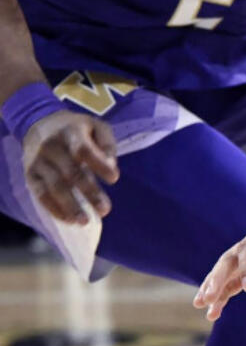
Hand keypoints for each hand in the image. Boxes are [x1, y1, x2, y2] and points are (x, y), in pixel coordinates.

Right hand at [22, 110, 118, 224]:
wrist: (40, 124)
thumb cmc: (76, 129)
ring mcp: (38, 162)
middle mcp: (51, 146)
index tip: (114, 179)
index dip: (98, 164)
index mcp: (71, 131)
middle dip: (89, 192)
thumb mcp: (97, 127)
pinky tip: (68, 219)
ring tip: (85, 221)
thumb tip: (111, 167)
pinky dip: (54, 208)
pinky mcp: (30, 175)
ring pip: (54, 187)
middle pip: (70, 172)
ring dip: (70, 206)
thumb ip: (107, 144)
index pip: (84, 149)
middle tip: (105, 209)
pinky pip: (40, 194)